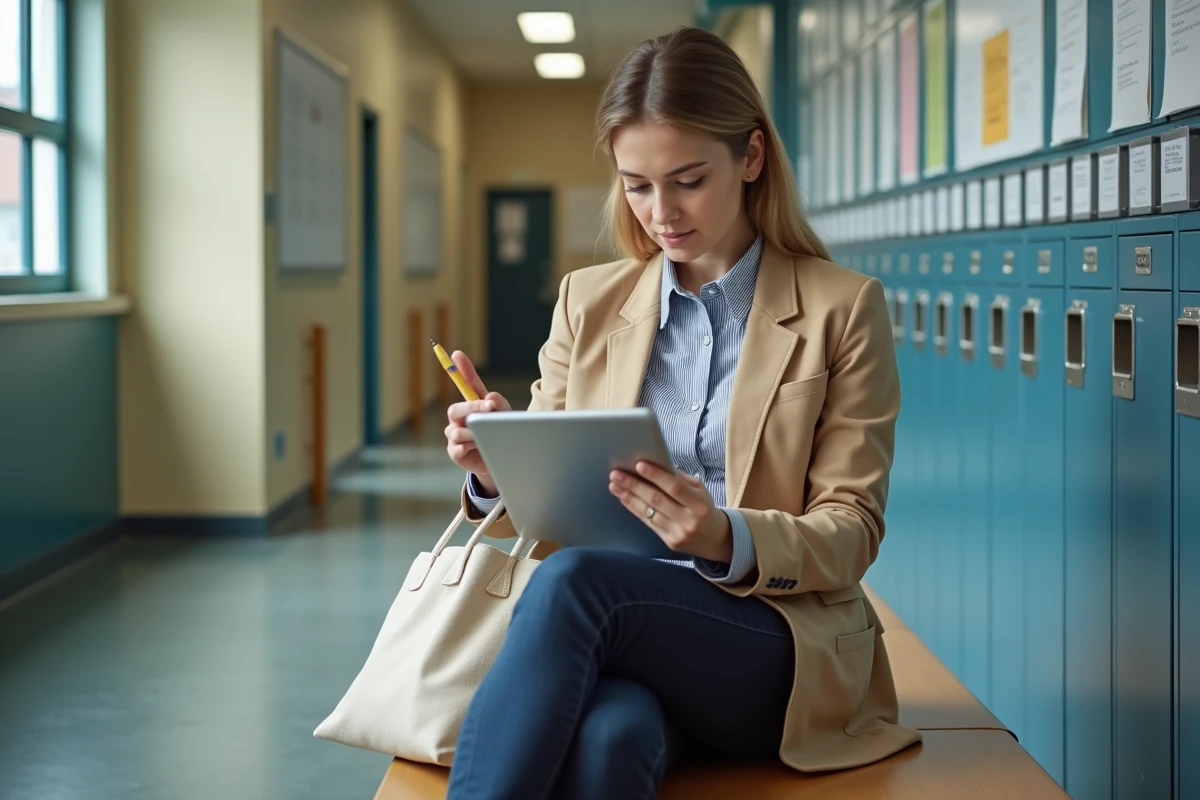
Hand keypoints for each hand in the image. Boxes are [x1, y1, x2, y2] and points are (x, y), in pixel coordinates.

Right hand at [444, 351, 510, 494]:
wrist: (502, 459)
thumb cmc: (501, 433)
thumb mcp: (505, 415)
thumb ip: (498, 404)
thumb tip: (489, 399)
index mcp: (472, 404)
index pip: (464, 383)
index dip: (460, 369)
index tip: (457, 354)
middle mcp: (459, 418)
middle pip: (455, 409)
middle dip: (471, 407)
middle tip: (488, 408)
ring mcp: (455, 435)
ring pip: (456, 430)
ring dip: (474, 432)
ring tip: (488, 437)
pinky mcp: (455, 452)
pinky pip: (456, 447)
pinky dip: (468, 447)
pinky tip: (478, 448)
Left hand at [609, 462, 732, 561]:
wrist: (717, 539)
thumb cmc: (705, 509)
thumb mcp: (700, 491)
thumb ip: (680, 479)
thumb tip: (657, 465)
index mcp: (699, 504)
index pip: (674, 487)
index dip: (656, 476)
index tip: (639, 465)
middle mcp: (689, 520)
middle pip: (657, 500)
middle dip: (634, 485)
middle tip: (616, 474)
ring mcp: (678, 533)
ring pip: (649, 512)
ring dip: (629, 497)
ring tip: (614, 485)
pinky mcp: (670, 542)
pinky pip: (649, 523)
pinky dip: (635, 509)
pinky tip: (625, 499)